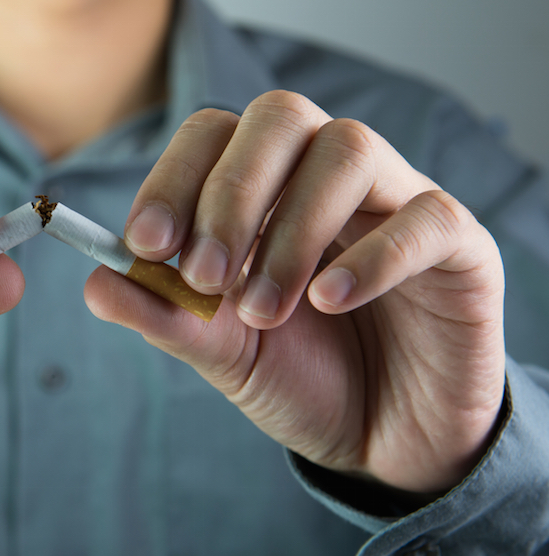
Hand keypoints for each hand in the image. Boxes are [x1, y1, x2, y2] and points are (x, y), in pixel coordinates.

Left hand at [85, 90, 505, 493]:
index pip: (213, 135)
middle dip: (230, 192)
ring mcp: (396, 199)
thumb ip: (162, 315)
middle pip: (280, 117)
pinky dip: (373, 254)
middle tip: (203, 276)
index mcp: (265, 188)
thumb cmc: (298, 376)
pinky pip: (427, 215)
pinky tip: (330, 301)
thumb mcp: (219, 351)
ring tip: (262, 310)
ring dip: (290, 232)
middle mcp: (327, 176)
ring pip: (348, 150)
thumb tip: (95, 282)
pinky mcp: (460, 243)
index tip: (148, 245)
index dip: (175, 179)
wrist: (381, 438)